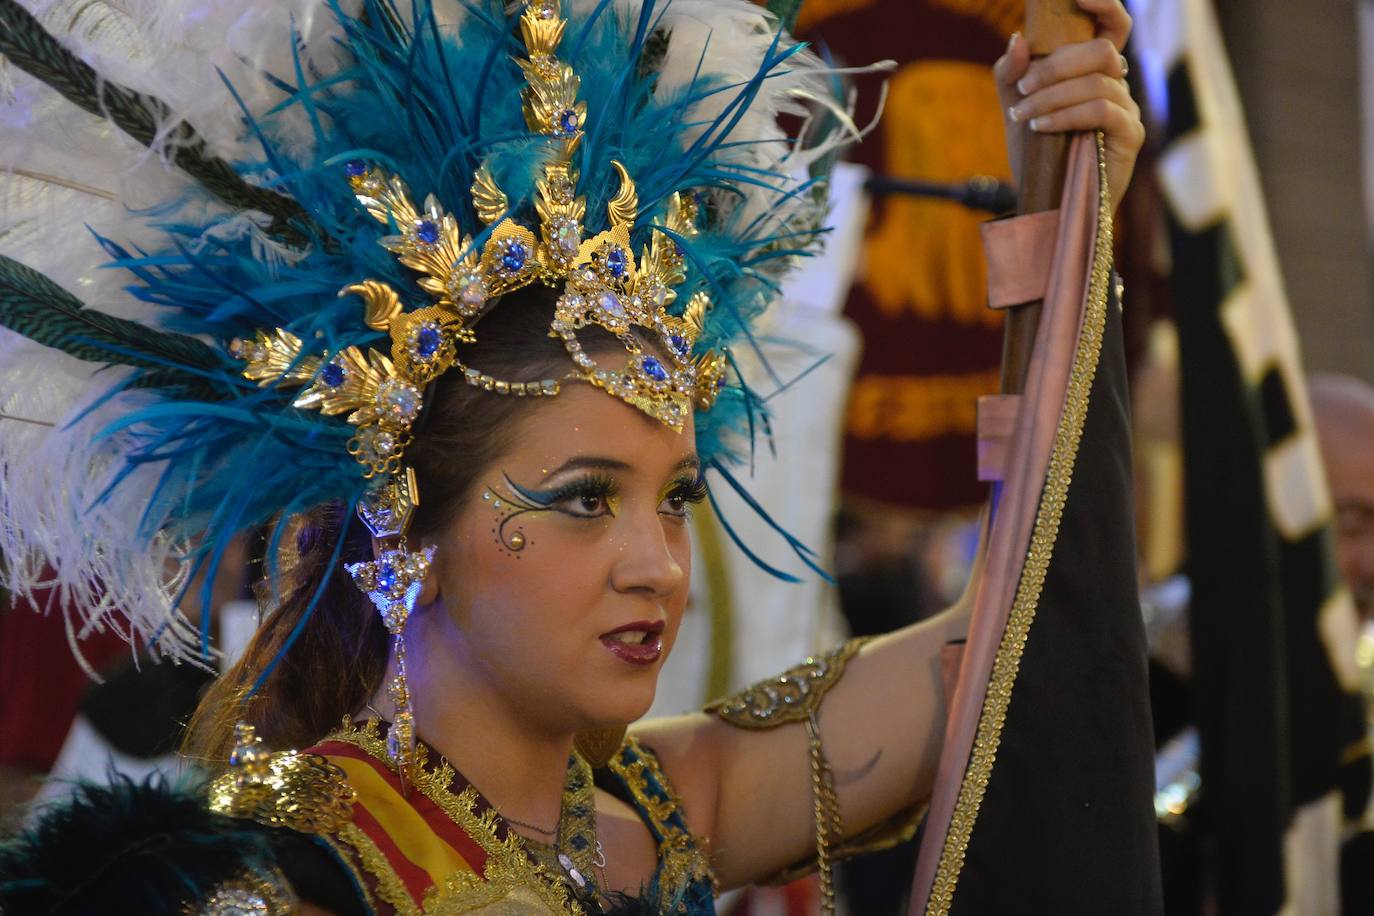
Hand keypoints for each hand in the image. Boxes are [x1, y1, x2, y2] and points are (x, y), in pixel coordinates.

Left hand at [994, 0, 1143, 211]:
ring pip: (1096, 82)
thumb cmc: (1036, 152)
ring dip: (1053, 96)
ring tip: (1026, 116)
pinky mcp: (1129, 136)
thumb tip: (1018, 37)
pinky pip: (1101, 111)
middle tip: (1024, 89)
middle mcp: (1117, 85)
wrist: (1045, 201)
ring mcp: (1128, 110)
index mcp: (1094, 71)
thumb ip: (1011, 74)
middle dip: (1056, 66)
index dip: (1104, 5)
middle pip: (1100, 51)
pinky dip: (1066, 115)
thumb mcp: (1015, 108)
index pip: (1114, 26)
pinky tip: (1042, 127)